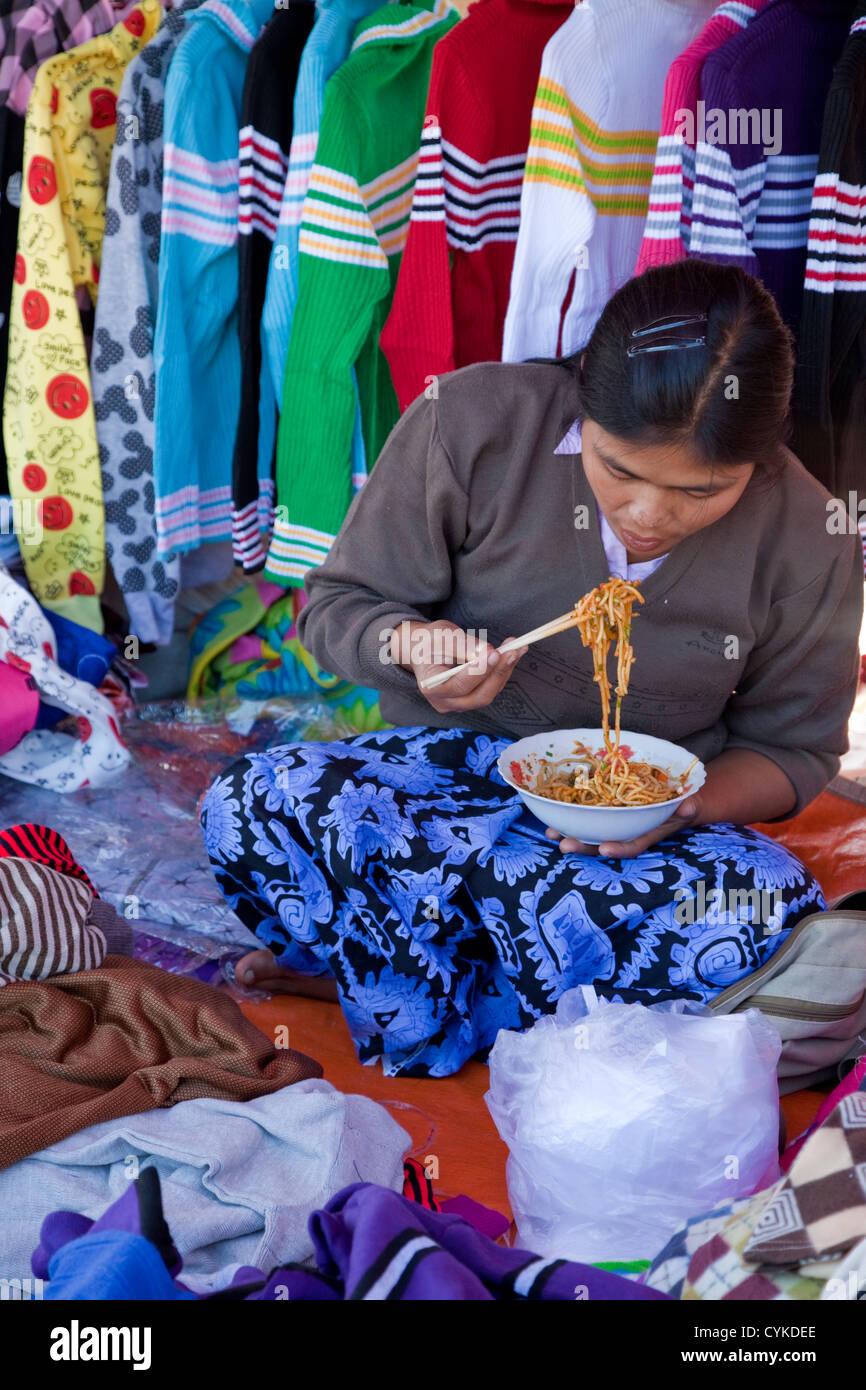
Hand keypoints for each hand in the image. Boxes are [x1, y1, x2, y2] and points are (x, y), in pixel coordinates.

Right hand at [393, 619, 527, 714]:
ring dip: (505, 670)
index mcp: (431, 686)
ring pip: (489, 692)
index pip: (459, 685)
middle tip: (512, 651)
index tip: (494, 653)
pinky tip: (515, 653)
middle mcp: (445, 701)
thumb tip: (487, 652)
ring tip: (518, 648)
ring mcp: (460, 703)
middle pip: (479, 696)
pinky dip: (504, 670)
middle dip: (498, 673)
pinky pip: (492, 688)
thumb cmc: (431, 641)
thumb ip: (463, 645)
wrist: (425, 649)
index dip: (479, 671)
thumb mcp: (442, 635)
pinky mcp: (472, 698)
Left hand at [546, 791, 704, 858]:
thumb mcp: (690, 803)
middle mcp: (628, 832)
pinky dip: (571, 816)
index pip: (633, 845)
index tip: (604, 848)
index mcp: (648, 834)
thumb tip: (690, 806)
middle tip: (563, 845)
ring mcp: (616, 824)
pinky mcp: (607, 812)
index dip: (619, 849)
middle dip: (584, 846)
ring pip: (591, 833)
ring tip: (550, 832)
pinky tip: (551, 813)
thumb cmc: (685, 803)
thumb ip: (690, 806)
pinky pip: (587, 816)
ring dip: (570, 834)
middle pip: (604, 844)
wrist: (677, 799)